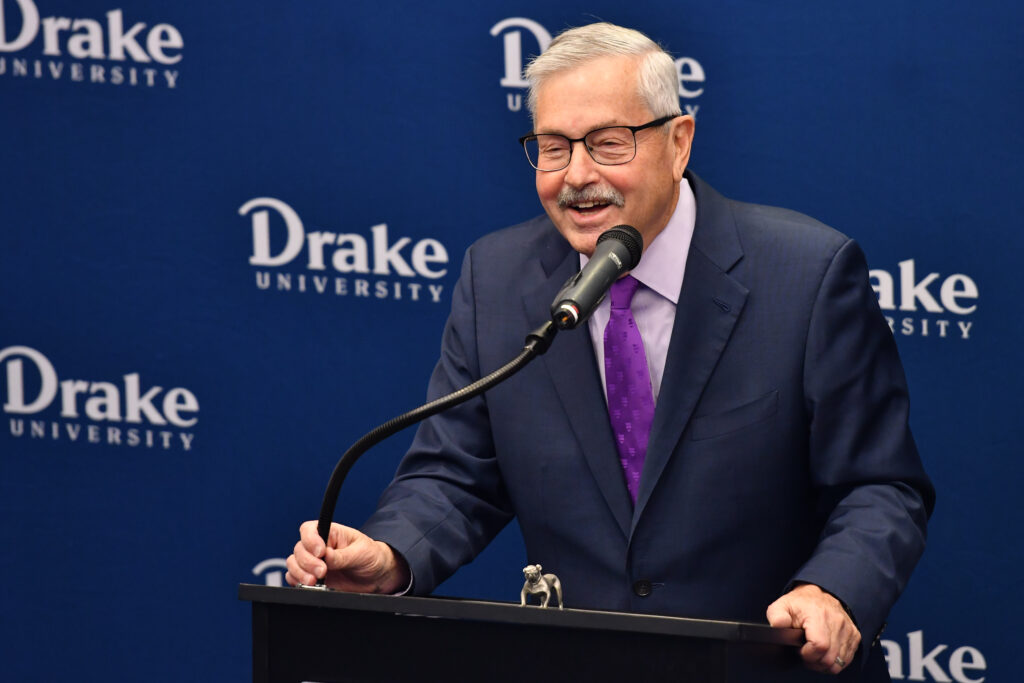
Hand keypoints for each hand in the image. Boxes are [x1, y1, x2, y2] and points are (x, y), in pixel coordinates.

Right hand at [285, 521, 409, 593]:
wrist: (377, 576)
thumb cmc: (372, 557)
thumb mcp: (362, 553)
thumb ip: (343, 556)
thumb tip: (326, 557)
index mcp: (331, 533)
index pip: (310, 529)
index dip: (310, 540)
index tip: (321, 553)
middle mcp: (319, 546)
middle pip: (299, 548)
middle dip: (308, 562)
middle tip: (322, 572)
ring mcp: (314, 562)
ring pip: (294, 563)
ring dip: (300, 573)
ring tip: (314, 581)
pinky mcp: (312, 577)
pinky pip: (294, 577)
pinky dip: (297, 582)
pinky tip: (309, 585)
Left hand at [766, 583, 860, 674]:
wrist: (819, 594)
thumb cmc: (800, 603)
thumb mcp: (782, 606)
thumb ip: (776, 617)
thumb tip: (778, 626)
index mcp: (818, 615)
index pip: (819, 646)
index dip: (807, 655)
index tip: (800, 650)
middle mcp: (837, 622)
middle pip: (829, 658)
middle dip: (814, 662)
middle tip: (806, 653)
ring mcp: (848, 629)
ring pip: (838, 662)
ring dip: (824, 663)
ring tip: (814, 653)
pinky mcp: (854, 635)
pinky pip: (846, 659)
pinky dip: (835, 661)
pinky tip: (825, 652)